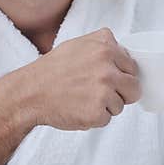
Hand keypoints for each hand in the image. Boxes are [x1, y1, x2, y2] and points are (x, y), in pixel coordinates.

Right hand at [25, 28, 140, 129]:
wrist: (29, 93)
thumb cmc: (50, 71)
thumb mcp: (76, 45)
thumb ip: (102, 44)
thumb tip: (124, 53)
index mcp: (105, 48)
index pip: (133, 67)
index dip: (121, 76)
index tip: (105, 79)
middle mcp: (107, 68)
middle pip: (134, 88)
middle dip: (120, 93)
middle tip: (96, 93)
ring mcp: (104, 91)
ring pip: (121, 106)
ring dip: (104, 107)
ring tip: (81, 99)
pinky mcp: (97, 113)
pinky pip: (107, 119)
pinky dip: (94, 119)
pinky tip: (77, 109)